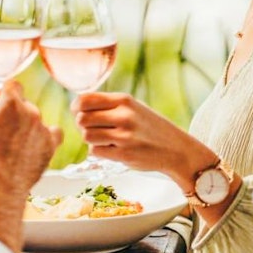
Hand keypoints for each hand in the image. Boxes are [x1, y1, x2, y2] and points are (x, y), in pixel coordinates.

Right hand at [0, 79, 61, 251]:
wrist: (0, 187)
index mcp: (10, 102)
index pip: (11, 85)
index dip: (3, 94)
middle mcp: (30, 111)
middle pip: (23, 103)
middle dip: (13, 112)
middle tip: (0, 132)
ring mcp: (42, 128)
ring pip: (35, 119)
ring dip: (26, 126)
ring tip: (12, 146)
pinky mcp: (51, 144)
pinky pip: (52, 133)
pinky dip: (44, 136)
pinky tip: (32, 146)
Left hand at [72, 91, 213, 189]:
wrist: (176, 149)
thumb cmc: (151, 128)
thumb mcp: (133, 108)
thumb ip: (109, 105)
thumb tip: (77, 107)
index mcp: (124, 100)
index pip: (85, 99)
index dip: (76, 107)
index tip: (79, 113)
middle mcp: (124, 115)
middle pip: (82, 119)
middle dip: (82, 126)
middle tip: (92, 129)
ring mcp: (124, 135)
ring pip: (86, 136)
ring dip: (92, 140)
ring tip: (105, 140)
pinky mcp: (124, 154)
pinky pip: (95, 151)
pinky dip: (99, 152)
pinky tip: (112, 150)